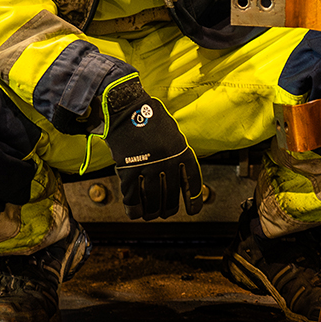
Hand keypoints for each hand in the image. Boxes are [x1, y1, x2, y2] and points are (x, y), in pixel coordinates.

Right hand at [90, 75, 203, 220]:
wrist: (127, 107)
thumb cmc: (148, 116)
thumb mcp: (172, 133)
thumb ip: (176, 153)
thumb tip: (179, 175)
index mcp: (181, 151)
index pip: (191, 182)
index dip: (193, 200)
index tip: (193, 210)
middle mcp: (168, 161)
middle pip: (171, 195)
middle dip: (168, 208)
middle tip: (165, 213)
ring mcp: (148, 166)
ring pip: (152, 200)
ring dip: (151, 211)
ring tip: (150, 214)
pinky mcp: (129, 169)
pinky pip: (132, 196)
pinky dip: (133, 208)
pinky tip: (134, 212)